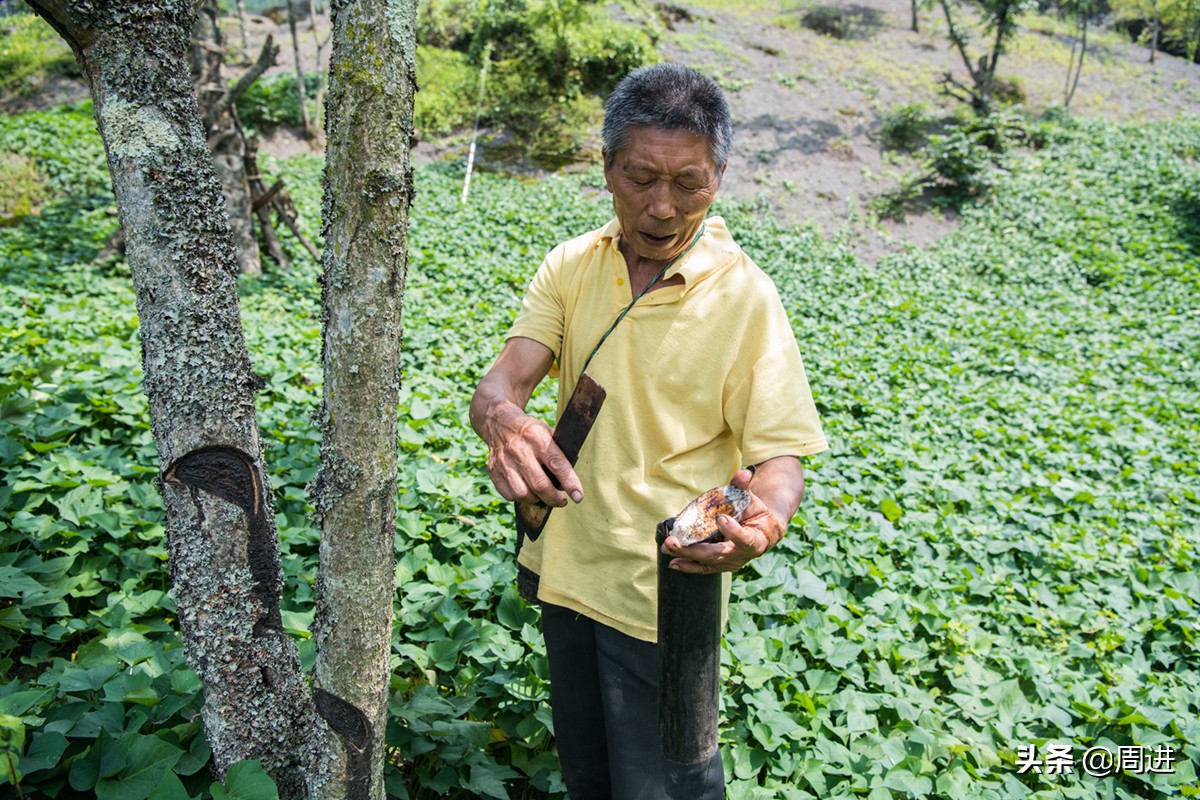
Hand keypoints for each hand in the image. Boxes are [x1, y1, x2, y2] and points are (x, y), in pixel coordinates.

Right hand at [482, 403, 582, 507]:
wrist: (499, 423)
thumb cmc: (531, 431)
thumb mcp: (547, 431)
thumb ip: (559, 452)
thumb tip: (573, 479)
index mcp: (537, 437)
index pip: (557, 464)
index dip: (570, 483)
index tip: (578, 497)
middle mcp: (519, 450)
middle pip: (540, 485)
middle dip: (554, 498)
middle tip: (562, 500)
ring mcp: (504, 462)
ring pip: (523, 494)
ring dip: (537, 500)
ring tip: (544, 497)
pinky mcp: (494, 471)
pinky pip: (509, 495)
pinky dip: (521, 498)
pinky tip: (528, 492)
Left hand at [660, 467, 787, 573]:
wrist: (760, 533)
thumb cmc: (755, 513)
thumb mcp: (752, 499)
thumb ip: (744, 487)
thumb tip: (743, 473)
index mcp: (756, 540)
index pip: (745, 539)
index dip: (733, 531)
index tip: (720, 518)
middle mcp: (742, 556)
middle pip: (717, 555)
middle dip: (693, 549)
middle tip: (673, 541)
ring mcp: (729, 563)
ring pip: (706, 562)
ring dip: (685, 555)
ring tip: (667, 548)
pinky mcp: (719, 565)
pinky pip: (703, 568)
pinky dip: (687, 566)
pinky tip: (672, 563)